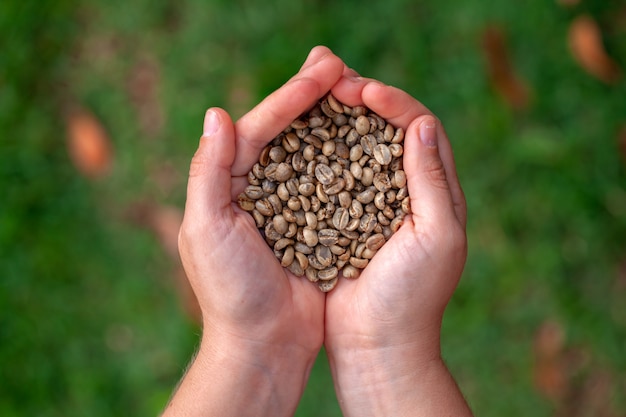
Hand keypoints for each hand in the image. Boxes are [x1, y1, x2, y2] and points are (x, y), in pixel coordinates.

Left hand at [164, 46, 344, 416]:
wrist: (263, 344)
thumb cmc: (229, 291)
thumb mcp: (206, 228)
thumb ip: (208, 171)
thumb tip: (217, 112)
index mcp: (227, 183)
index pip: (257, 127)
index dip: (288, 98)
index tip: (321, 73)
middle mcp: (257, 187)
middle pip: (286, 131)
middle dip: (311, 97)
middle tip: (338, 62)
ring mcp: (289, 205)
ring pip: (312, 151)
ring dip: (332, 119)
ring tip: (356, 88)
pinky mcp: (315, 225)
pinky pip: (333, 183)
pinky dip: (347, 158)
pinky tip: (367, 137)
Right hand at [323, 73, 471, 415]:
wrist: (377, 344)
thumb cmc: (412, 297)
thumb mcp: (436, 236)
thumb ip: (432, 181)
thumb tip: (422, 125)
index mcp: (435, 192)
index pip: (420, 129)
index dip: (394, 104)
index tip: (364, 91)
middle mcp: (404, 191)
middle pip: (386, 130)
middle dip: (364, 102)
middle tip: (335, 82)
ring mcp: (370, 203)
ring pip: (356, 148)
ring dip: (338, 122)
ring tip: (315, 99)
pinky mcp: (341, 218)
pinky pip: (330, 176)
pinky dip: (318, 153)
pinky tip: (298, 139)